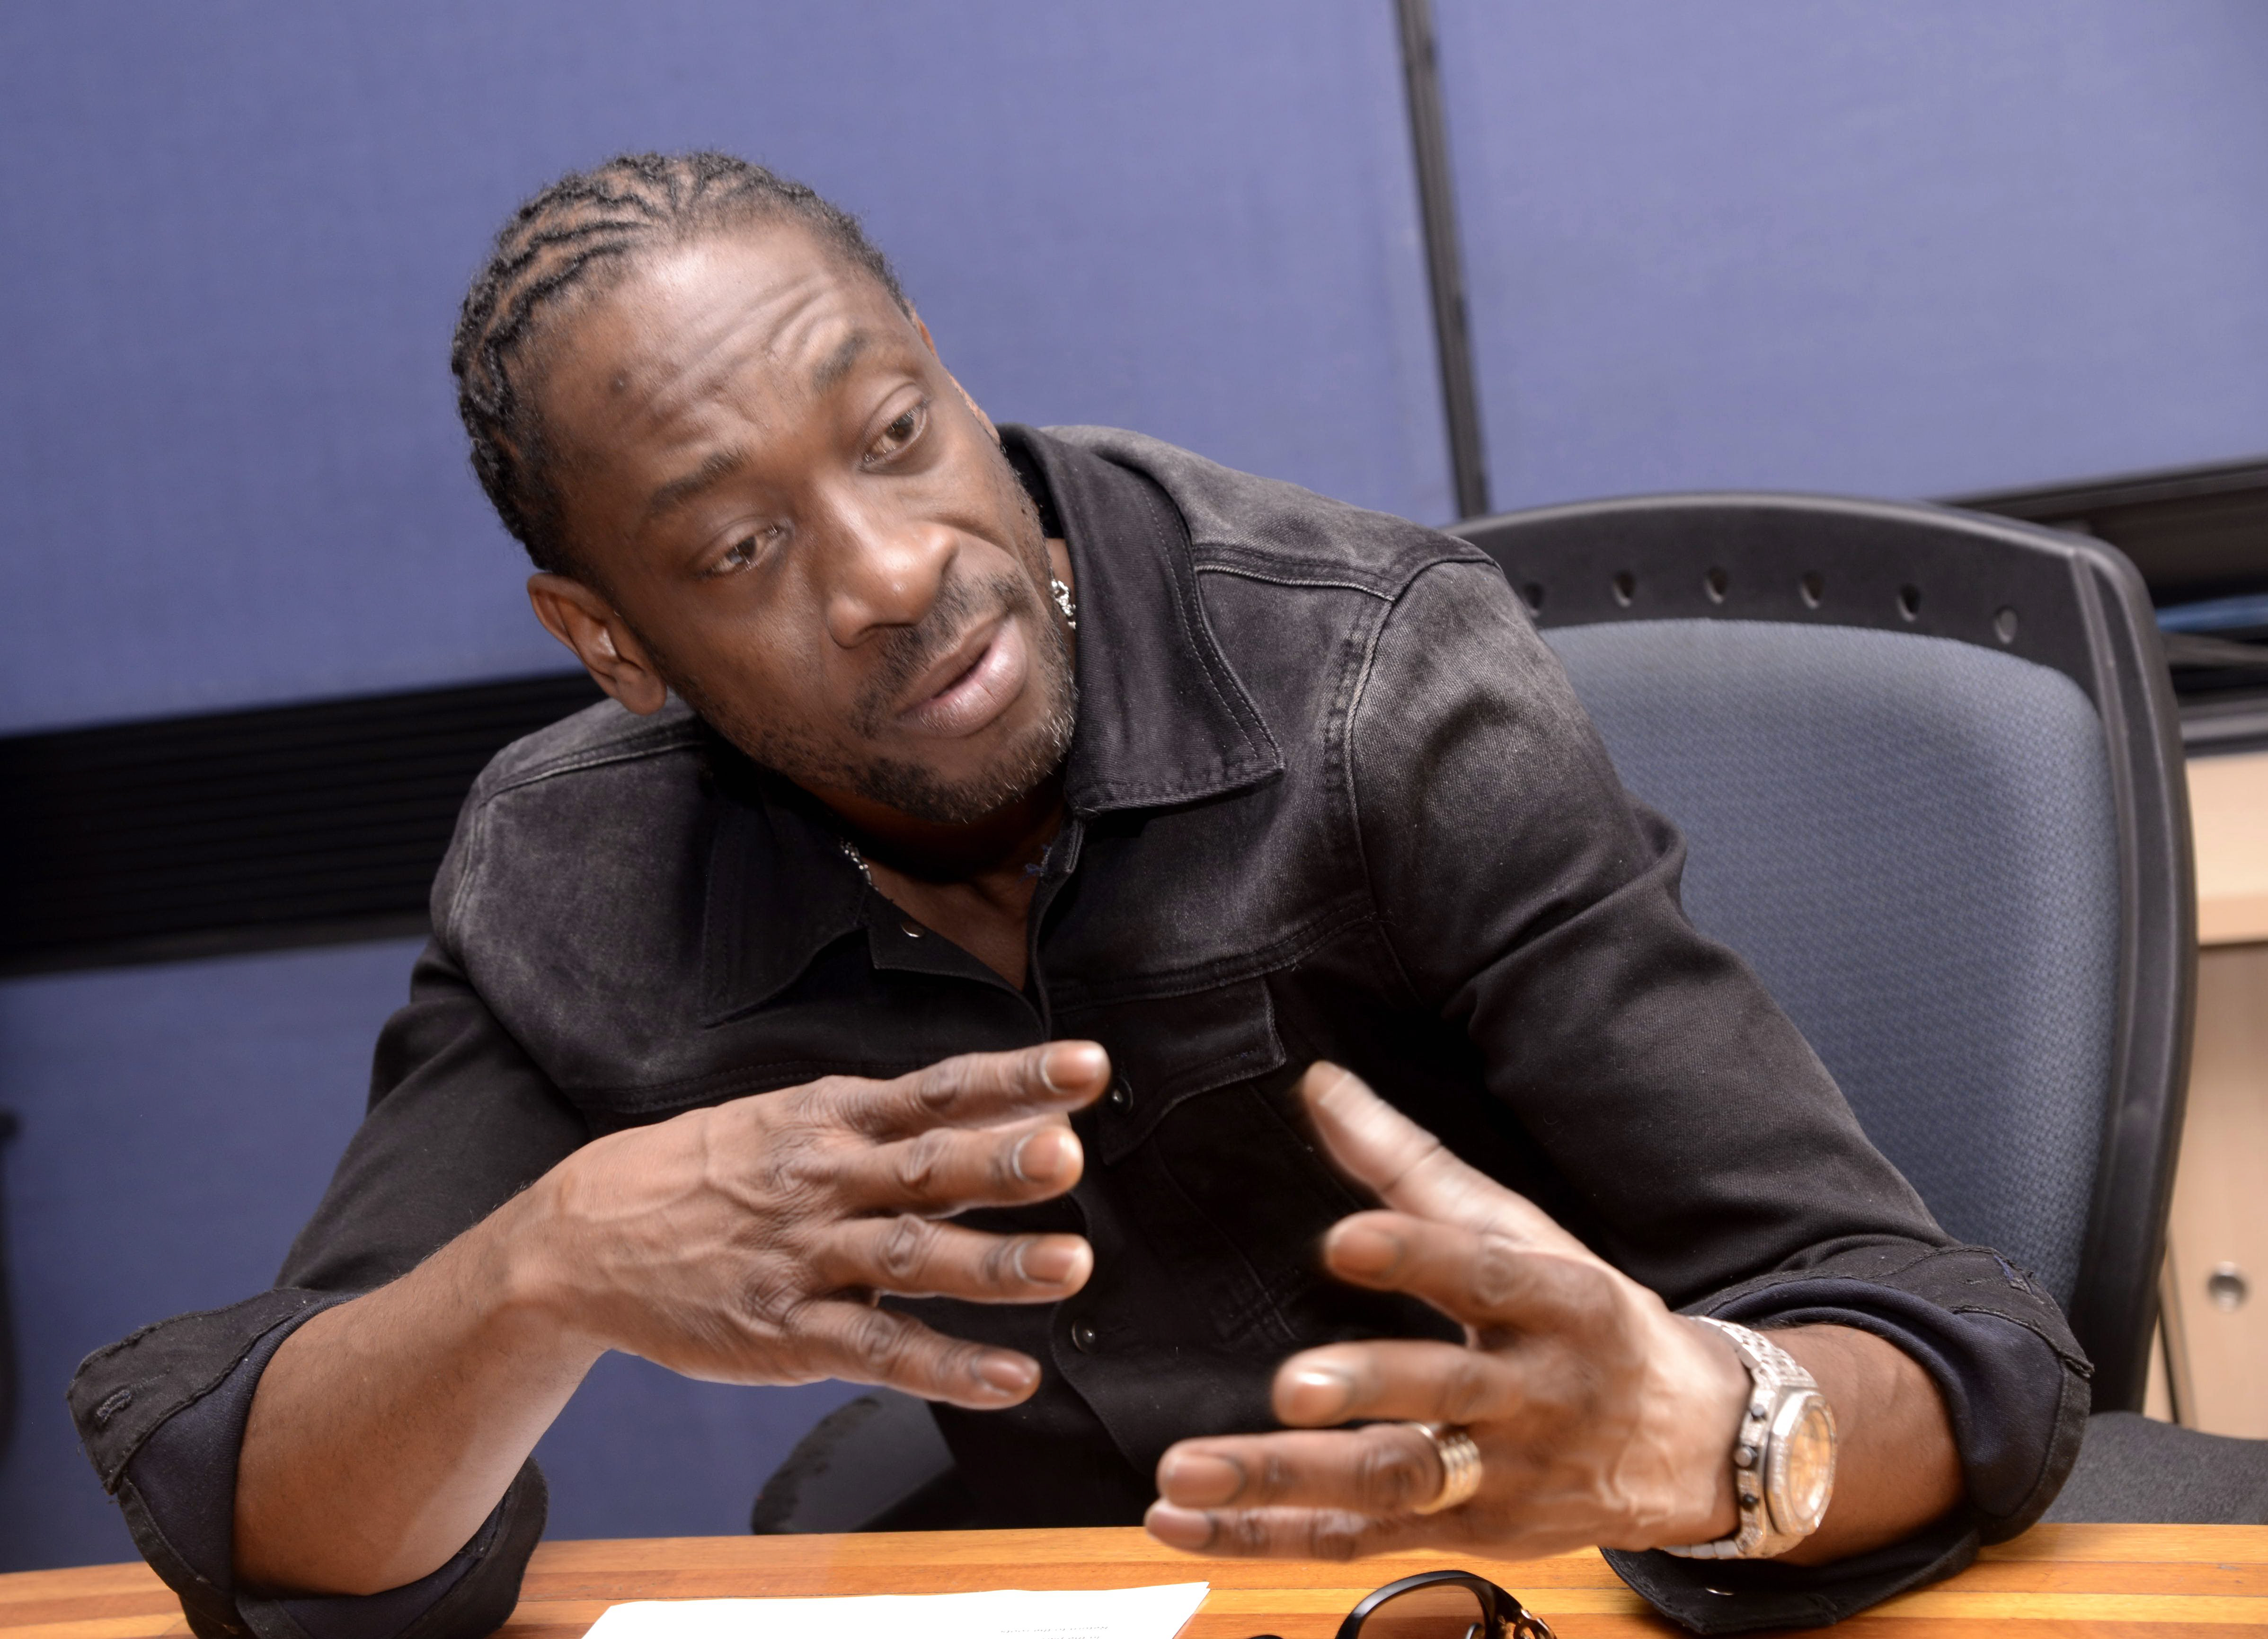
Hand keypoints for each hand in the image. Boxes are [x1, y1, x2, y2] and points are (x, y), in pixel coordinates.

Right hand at [512, 1040, 1105, 1407]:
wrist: (584, 1238)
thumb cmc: (717, 1172)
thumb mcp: (797, 1121)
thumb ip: (908, 1121)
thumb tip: (1030, 1102)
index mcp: (834, 1119)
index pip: (940, 1089)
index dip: (1016, 1076)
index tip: (1088, 1067)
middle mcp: (826, 1181)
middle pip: (927, 1167)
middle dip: (1001, 1161)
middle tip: (1069, 1157)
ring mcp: (805, 1258)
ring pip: (911, 1258)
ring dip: (994, 1264)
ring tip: (1072, 1265)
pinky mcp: (785, 1332)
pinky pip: (876, 1350)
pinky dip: (946, 1367)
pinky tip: (1010, 1380)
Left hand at [1145, 1062, 1750, 1559]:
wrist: (1689, 1443)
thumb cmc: (1582, 1318)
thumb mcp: (1521, 1233)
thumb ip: (1409, 1165)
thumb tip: (1318, 1084)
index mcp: (1557, 1301)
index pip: (1485, 1273)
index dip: (1418, 1256)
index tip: (1344, 1238)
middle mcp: (1534, 1394)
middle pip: (1442, 1393)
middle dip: (1366, 1389)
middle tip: (1288, 1388)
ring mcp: (1500, 1475)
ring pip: (1389, 1482)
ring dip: (1282, 1481)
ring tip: (1185, 1471)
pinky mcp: (1467, 1534)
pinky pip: (1358, 1542)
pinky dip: (1266, 1537)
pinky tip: (1184, 1522)